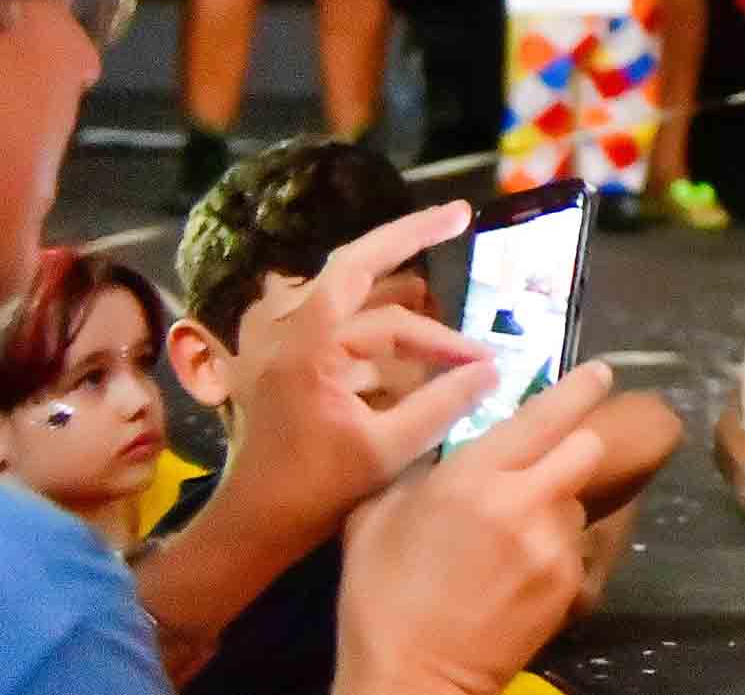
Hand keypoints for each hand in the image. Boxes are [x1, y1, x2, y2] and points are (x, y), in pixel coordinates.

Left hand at [214, 203, 495, 564]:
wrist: (250, 529)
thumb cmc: (312, 491)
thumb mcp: (388, 450)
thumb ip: (445, 403)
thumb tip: (494, 368)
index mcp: (307, 342)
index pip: (362, 264)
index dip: (413, 233)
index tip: (462, 216)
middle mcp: (290, 333)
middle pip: (363, 282)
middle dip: (416, 271)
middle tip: (463, 250)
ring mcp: (283, 351)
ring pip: (357, 315)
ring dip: (406, 325)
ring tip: (457, 351)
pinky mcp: (286, 371)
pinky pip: (341, 338)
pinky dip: (381, 347)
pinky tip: (417, 372)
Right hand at [335, 361, 617, 694]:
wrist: (412, 680)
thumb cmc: (381, 598)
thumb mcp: (376, 519)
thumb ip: (417, 471)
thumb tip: (444, 446)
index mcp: (475, 477)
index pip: (547, 414)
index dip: (580, 388)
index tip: (599, 372)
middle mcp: (527, 501)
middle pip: (586, 449)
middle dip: (571, 448)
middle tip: (543, 465)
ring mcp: (554, 545)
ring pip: (576, 501)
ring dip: (554, 506)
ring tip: (511, 539)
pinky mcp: (568, 584)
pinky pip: (570, 548)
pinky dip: (550, 552)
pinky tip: (513, 577)